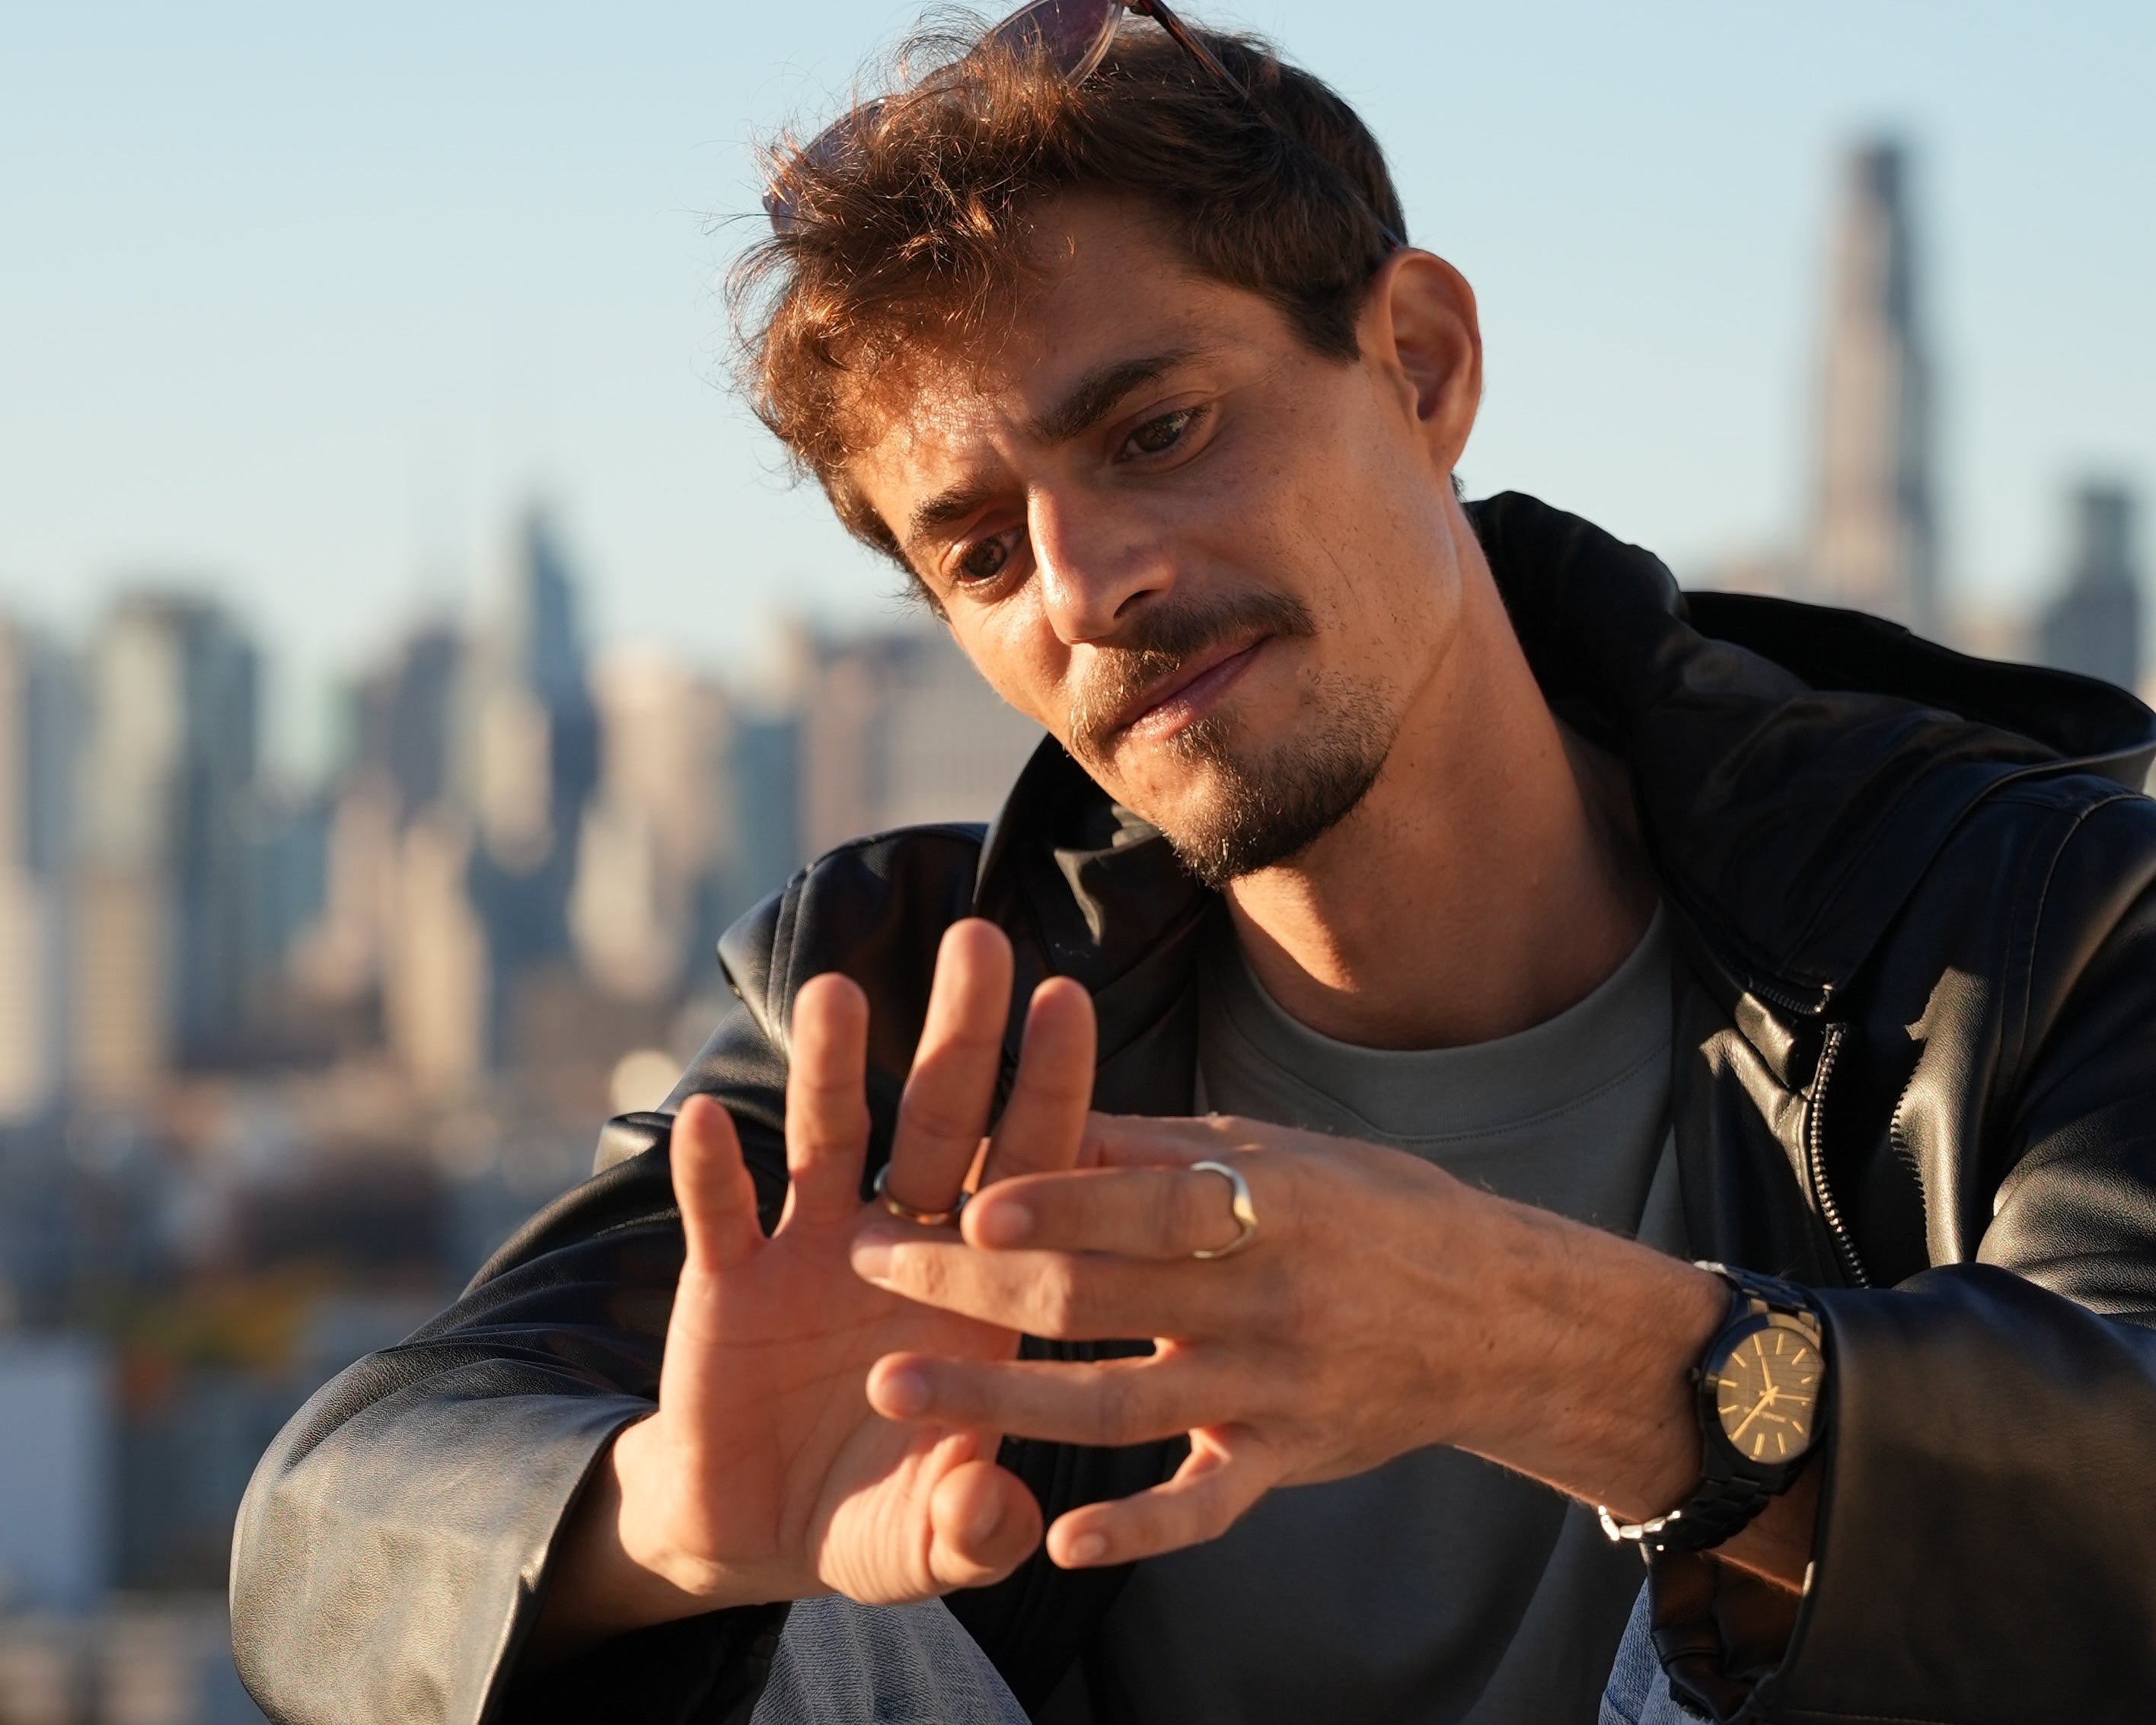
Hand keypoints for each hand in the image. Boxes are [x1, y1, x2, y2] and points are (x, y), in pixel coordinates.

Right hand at [534, 920, 1095, 1655]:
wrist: (757, 1532)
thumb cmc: (874, 1517)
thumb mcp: (930, 1539)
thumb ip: (972, 1530)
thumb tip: (1003, 1517)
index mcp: (979, 1290)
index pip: (1029, 1174)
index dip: (1048, 1093)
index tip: (1069, 1001)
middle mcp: (902, 1247)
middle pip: (938, 1125)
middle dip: (958, 1037)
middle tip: (979, 937)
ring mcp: (809, 1255)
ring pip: (826, 1143)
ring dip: (828, 1072)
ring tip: (834, 994)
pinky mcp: (725, 1283)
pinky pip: (720, 1216)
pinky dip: (711, 1173)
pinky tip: (705, 1119)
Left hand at [851, 1113, 1793, 1578]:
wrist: (1499, 1315)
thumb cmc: (1371, 1209)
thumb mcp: (1281, 1153)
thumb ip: (1163, 1147)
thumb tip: (1046, 1116)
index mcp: (1264, 1204)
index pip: (1142, 1203)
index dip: (1052, 1203)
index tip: (958, 1198)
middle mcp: (1265, 1297)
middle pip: (1098, 1299)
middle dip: (972, 1287)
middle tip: (869, 1268)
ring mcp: (1273, 1387)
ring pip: (1120, 1406)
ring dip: (1003, 1403)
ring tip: (899, 1393)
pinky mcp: (1285, 1459)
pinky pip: (1204, 1506)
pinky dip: (1137, 1529)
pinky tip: (1060, 1538)